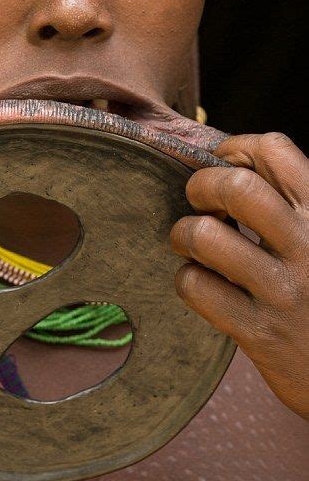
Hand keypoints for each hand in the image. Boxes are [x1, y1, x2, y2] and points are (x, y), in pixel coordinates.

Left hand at [170, 132, 308, 418]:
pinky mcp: (261, 333)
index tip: (223, 162)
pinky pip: (198, 288)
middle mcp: (308, 245)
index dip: (236, 148)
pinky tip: (202, 283)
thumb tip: (236, 163)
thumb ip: (298, 205)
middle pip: (235, 187)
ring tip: (191, 242)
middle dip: (202, 185)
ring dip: (184, 233)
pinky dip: (188, 279)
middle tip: (200, 201)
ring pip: (206, 236)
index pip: (275, 151)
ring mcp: (284, 290)